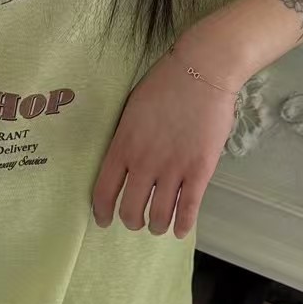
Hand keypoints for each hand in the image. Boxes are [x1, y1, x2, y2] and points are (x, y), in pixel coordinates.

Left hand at [92, 47, 239, 239]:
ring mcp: (173, 169)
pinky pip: (189, 208)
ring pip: (159, 214)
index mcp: (123, 147)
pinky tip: (180, 230)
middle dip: (131, 221)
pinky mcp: (199, 170)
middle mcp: (144, 163)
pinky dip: (183, 224)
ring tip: (157, 226)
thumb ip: (125, 139)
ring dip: (156, 226)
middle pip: (130, 209)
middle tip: (135, 221)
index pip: (104, 191)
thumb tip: (123, 160)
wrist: (200, 73)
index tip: (103, 220)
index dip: (102, 211)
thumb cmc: (164, 85)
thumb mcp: (130, 111)